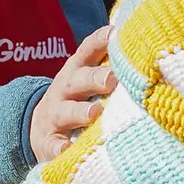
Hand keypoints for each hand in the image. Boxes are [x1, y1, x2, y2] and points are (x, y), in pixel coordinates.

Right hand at [29, 26, 117, 162]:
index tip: (114, 33)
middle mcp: (64, 89)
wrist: (39, 126)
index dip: (100, 41)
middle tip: (111, 79)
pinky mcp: (47, 142)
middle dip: (95, 78)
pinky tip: (66, 150)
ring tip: (94, 113)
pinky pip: (52, 145)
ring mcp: (54, 115)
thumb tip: (145, 48)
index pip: (88, 50)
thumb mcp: (86, 78)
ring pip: (65, 111)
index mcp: (77, 71)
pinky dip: (59, 148)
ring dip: (79, 111)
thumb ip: (110, 64)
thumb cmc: (76, 98)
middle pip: (78, 80)